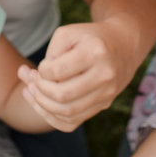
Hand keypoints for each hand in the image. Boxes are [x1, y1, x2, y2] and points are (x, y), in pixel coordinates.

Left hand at [19, 21, 134, 127]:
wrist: (123, 45)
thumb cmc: (90, 37)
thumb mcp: (69, 33)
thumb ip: (51, 53)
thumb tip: (36, 78)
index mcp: (96, 52)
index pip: (58, 71)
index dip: (42, 70)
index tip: (42, 65)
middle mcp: (105, 75)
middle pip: (63, 95)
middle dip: (40, 89)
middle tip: (33, 80)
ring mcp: (107, 93)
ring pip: (67, 113)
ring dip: (42, 105)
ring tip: (32, 91)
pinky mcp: (104, 105)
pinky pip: (73, 122)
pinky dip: (52, 116)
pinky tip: (42, 103)